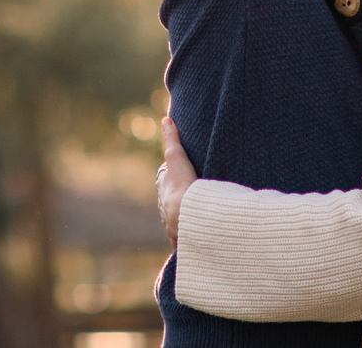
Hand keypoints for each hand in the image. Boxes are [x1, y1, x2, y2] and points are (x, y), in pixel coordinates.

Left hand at [156, 116, 196, 242]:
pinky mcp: (182, 240)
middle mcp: (165, 208)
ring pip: (177, 220)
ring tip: (197, 218)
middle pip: (170, 201)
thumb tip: (166, 119)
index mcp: (164, 189)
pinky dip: (188, 240)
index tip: (180, 175)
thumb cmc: (183, 185)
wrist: (187, 215)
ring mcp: (172, 224)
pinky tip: (197, 241)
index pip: (166, 181)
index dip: (172, 177)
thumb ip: (172, 139)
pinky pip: (185, 240)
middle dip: (177, 199)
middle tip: (191, 196)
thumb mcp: (177, 157)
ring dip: (183, 219)